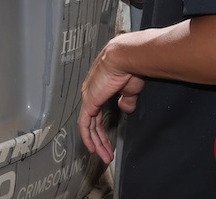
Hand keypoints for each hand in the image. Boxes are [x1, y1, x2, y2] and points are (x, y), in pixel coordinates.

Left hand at [78, 36, 145, 164]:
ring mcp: (88, 98)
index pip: (97, 115)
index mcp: (100, 90)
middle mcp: (91, 94)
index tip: (108, 143)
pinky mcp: (89, 101)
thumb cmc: (130, 68)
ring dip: (97, 142)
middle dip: (100, 140)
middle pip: (93, 123)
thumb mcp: (130, 89)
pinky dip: (88, 137)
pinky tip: (94, 148)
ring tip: (105, 156)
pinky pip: (85, 124)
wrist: (125, 59)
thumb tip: (125, 109)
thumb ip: (126, 100)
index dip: (102, 130)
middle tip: (107, 154)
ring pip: (89, 126)